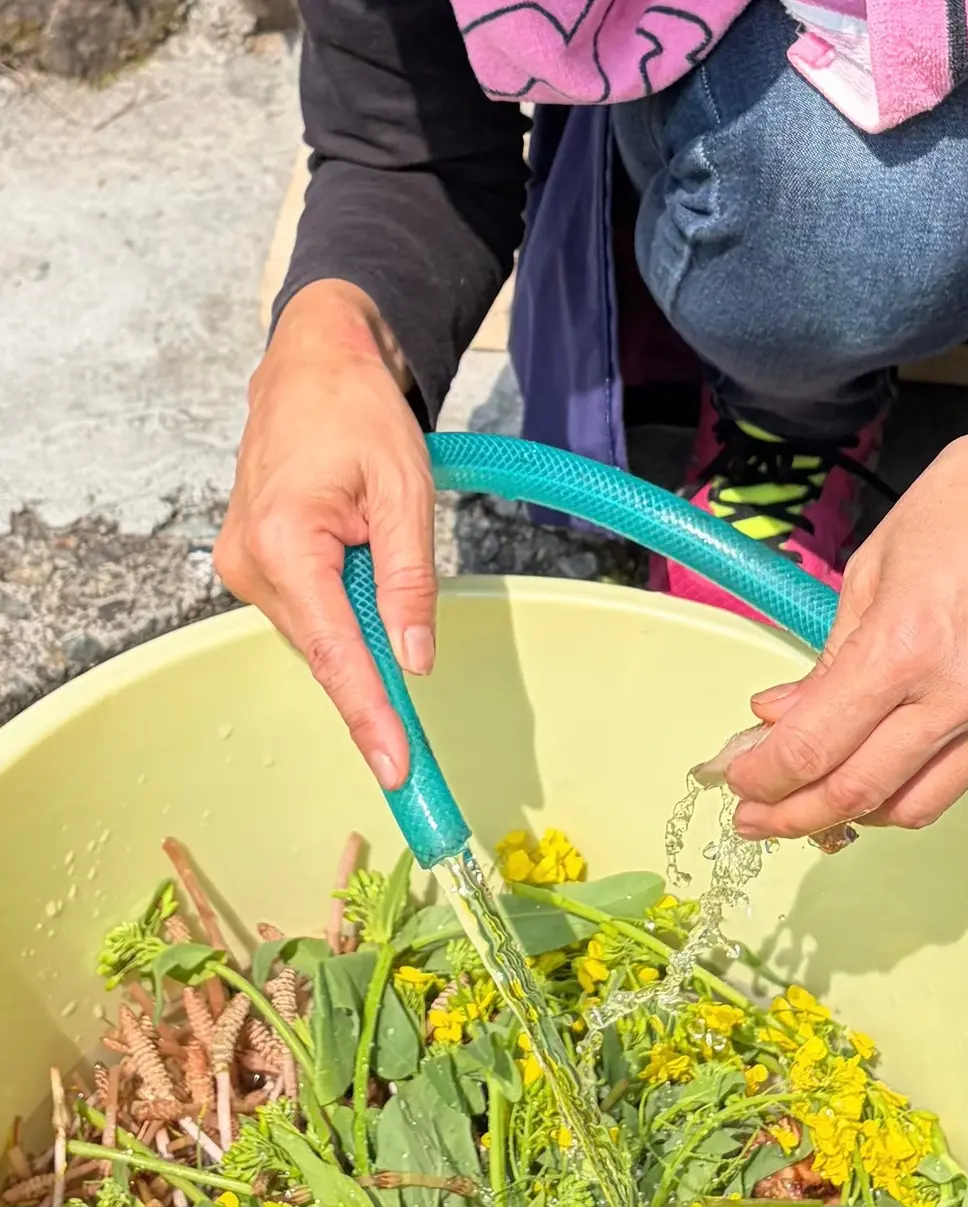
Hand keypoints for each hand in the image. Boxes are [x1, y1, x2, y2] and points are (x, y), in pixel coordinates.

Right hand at [214, 279, 436, 788]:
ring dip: (358, 621)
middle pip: (326, 650)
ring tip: (373, 544)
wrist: (312, 367)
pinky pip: (308, 614)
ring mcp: (243, 567)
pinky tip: (354, 558)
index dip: (369, 716)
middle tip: (408, 685)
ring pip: (318, 635)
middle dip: (372, 668)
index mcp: (283, 540)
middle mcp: (250, 562)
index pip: (334, 652)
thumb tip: (414, 658)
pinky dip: (341, 608)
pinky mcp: (252, 567)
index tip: (395, 769)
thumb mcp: (405, 492)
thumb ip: (409, 580)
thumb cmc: (358, 415)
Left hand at [724, 424, 967, 837]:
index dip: (763, 777)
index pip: (815, 746)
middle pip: (855, 792)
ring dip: (847, 818)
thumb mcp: (872, 570)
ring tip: (807, 805)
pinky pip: (951, 785)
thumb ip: (827, 660)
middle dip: (791, 815)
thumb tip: (778, 718)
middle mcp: (954, 695)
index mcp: (904, 645)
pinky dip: (901, 794)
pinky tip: (869, 778)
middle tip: (753, 816)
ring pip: (908, 808)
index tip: (734, 781)